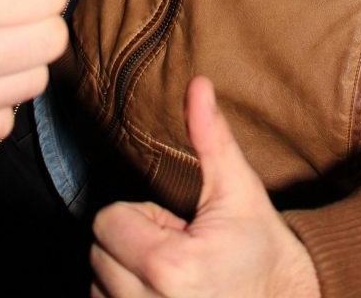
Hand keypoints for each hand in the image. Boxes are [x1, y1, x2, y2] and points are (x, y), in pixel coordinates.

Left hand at [91, 77, 319, 297]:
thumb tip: (197, 84)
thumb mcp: (237, 188)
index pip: (108, 222)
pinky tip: (164, 293)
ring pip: (99, 286)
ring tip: (173, 274)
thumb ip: (210, 136)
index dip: (140, 215)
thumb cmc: (262, 247)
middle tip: (177, 247)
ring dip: (125, 275)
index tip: (175, 225)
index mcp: (169, 266)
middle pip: (98, 255)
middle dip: (131, 243)